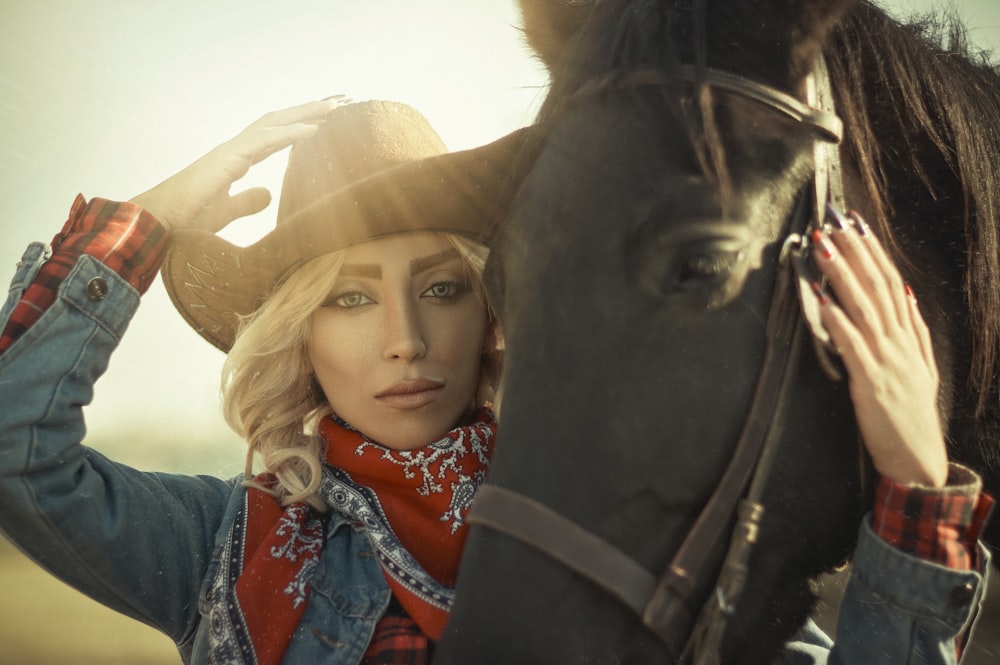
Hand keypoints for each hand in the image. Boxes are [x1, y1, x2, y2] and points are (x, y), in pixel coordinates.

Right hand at [130, 98, 342, 232]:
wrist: (160, 223)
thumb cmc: (186, 219)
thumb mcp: (226, 211)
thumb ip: (247, 201)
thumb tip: (268, 193)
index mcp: (236, 159)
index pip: (273, 137)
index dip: (298, 128)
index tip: (324, 122)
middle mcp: (235, 149)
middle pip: (277, 122)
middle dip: (306, 110)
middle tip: (337, 102)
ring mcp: (230, 151)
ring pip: (273, 123)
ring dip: (305, 113)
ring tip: (333, 106)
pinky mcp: (227, 159)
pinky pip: (264, 141)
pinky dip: (291, 133)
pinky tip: (314, 129)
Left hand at [812, 209, 947, 486]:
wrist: (917, 459)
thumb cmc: (912, 415)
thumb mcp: (922, 368)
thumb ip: (915, 330)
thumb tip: (905, 294)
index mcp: (908, 336)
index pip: (891, 281)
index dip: (873, 251)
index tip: (856, 223)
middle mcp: (899, 342)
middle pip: (877, 286)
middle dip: (855, 251)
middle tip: (834, 220)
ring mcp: (887, 360)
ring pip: (864, 307)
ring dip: (842, 274)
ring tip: (823, 246)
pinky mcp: (871, 382)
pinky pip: (852, 345)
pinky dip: (837, 320)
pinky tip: (821, 299)